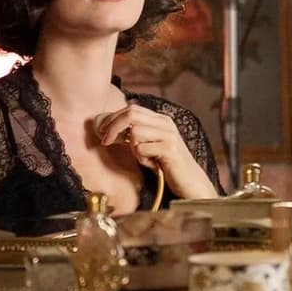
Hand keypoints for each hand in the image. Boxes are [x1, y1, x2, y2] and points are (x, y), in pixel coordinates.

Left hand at [95, 106, 218, 198]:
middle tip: (105, 141)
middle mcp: (166, 123)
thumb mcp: (148, 145)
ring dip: (133, 148)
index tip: (102, 131)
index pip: (131, 108)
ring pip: (135, 132)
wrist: (189, 182)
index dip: (113, 118)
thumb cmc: (165, 164)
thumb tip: (107, 128)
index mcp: (161, 119)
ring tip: (144, 158)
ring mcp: (169, 135)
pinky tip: (152, 164)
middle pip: (131, 114)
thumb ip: (133, 135)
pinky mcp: (170, 150)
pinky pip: (142, 149)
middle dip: (113, 127)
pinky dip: (141, 158)